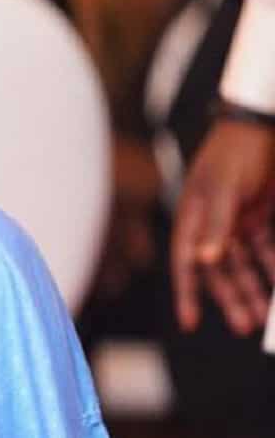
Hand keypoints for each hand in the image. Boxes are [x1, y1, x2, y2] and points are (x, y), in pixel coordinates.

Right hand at [172, 119, 274, 333]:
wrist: (263, 126)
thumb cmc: (236, 152)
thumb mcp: (224, 188)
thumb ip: (215, 225)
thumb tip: (203, 260)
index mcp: (194, 217)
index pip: (186, 262)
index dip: (188, 293)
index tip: (190, 322)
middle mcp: (213, 224)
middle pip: (219, 270)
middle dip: (231, 298)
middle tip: (245, 325)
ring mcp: (237, 221)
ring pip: (245, 264)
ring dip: (255, 288)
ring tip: (265, 315)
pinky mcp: (261, 216)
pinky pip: (267, 249)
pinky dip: (273, 267)